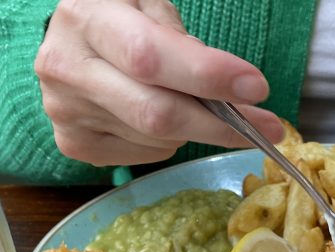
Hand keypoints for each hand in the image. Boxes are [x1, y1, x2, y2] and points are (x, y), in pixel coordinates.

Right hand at [35, 0, 282, 166]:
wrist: (69, 41)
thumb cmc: (119, 18)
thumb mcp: (147, 3)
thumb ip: (181, 37)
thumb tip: (225, 84)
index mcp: (85, 18)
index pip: (150, 56)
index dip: (206, 75)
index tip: (256, 87)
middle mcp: (66, 67)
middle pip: (157, 113)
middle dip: (221, 124)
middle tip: (268, 127)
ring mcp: (65, 111)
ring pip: (157, 139)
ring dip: (196, 129)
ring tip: (203, 108)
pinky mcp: (74, 144)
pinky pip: (144, 154)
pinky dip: (169, 142)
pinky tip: (165, 119)